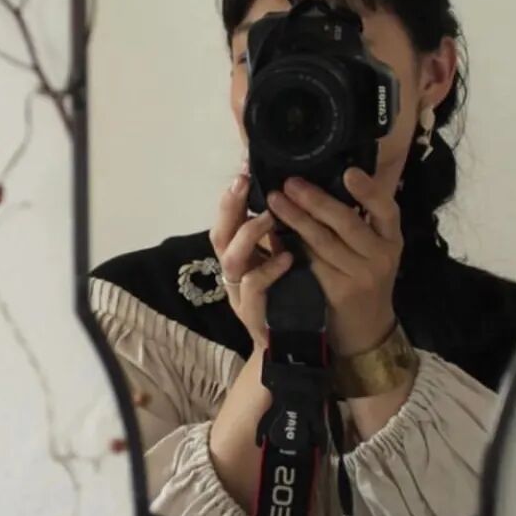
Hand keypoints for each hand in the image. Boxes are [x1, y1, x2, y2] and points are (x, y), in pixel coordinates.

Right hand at [209, 170, 294, 351]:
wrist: (292, 347)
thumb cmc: (290, 298)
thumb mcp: (283, 257)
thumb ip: (281, 233)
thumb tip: (297, 193)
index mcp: (240, 256)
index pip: (226, 220)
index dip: (231, 196)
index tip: (243, 168)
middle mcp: (233, 273)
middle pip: (219, 235)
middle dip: (230, 207)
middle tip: (244, 182)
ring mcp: (239, 295)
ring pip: (231, 260)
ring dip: (250, 234)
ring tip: (272, 216)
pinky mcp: (252, 316)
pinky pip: (253, 288)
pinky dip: (268, 270)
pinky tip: (287, 257)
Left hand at [265, 167, 401, 356]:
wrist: (364, 332)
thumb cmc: (363, 282)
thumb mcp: (372, 252)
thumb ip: (358, 222)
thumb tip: (321, 181)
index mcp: (391, 240)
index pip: (387, 210)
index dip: (369, 190)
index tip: (348, 171)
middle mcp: (381, 257)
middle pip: (347, 222)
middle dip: (315, 200)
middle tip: (290, 182)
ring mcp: (360, 276)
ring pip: (323, 242)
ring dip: (296, 218)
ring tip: (275, 200)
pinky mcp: (338, 292)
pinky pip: (310, 263)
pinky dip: (291, 245)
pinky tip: (275, 232)